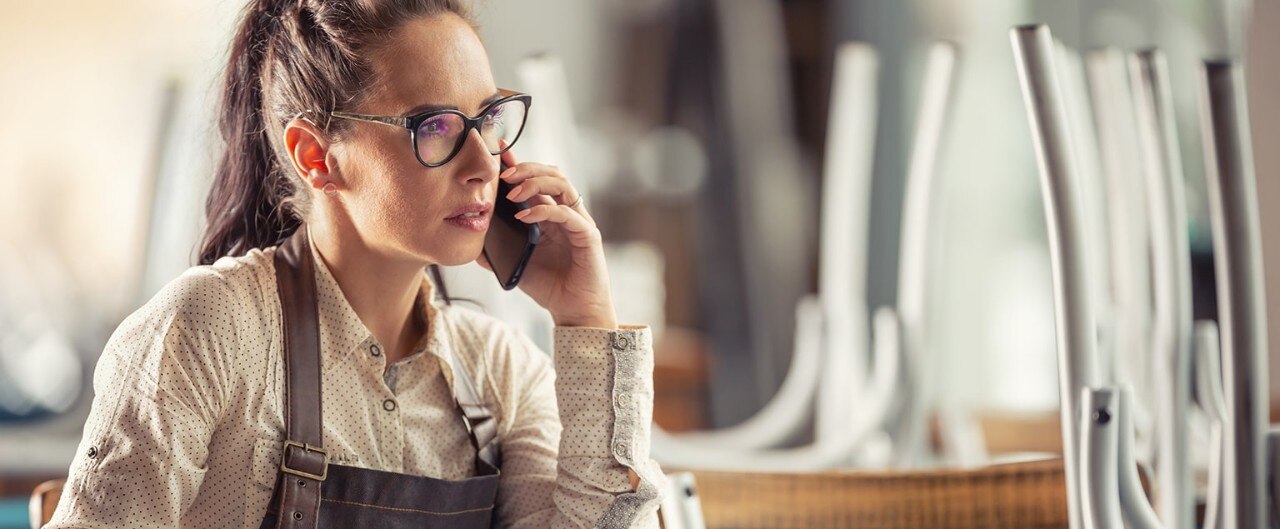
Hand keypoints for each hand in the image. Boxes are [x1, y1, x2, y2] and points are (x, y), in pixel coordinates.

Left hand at [476, 149, 617, 328]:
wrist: (573, 311)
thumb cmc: (549, 287)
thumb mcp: (515, 264)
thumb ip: (495, 252)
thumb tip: (471, 242)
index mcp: (550, 214)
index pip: (536, 180)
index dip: (518, 164)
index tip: (497, 152)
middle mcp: (566, 212)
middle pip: (551, 173)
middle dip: (525, 168)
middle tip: (502, 176)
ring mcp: (578, 221)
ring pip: (562, 184)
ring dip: (535, 182)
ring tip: (513, 193)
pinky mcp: (588, 235)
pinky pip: (566, 213)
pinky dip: (544, 210)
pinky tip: (524, 216)